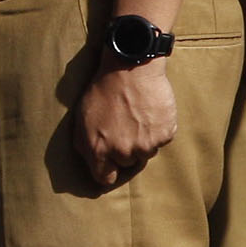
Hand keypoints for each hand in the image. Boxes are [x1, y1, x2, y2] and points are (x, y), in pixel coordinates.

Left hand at [76, 54, 178, 189]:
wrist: (130, 67)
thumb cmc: (102, 90)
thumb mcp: (81, 118)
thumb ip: (85, 145)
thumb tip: (92, 164)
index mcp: (99, 150)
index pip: (105, 179)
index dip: (108, 170)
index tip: (111, 165)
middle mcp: (123, 152)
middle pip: (128, 163)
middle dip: (126, 148)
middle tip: (124, 125)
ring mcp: (146, 144)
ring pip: (146, 152)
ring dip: (143, 139)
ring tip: (137, 115)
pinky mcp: (164, 135)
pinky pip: (161, 140)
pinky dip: (158, 129)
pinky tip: (150, 111)